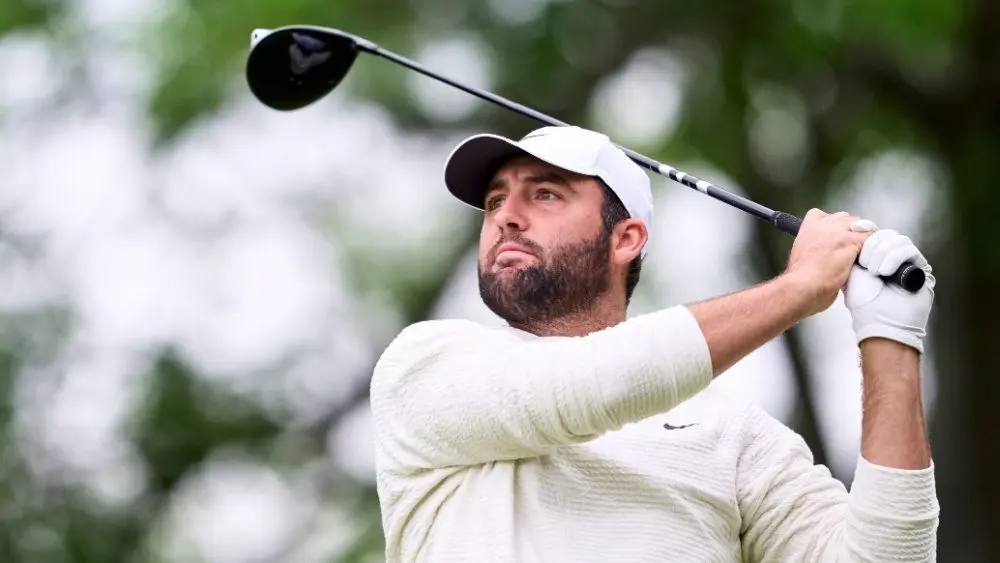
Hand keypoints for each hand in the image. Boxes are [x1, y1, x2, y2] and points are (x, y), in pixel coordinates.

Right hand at [783, 209, 874, 315]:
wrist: (803, 286)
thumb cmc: (800, 279)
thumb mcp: (800, 256)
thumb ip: (814, 248)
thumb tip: (825, 254)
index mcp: (807, 228)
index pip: (823, 215)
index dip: (832, 224)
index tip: (834, 236)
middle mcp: (823, 225)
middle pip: (845, 218)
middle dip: (850, 231)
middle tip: (849, 249)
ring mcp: (838, 232)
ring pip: (861, 226)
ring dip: (862, 238)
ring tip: (858, 255)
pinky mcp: (852, 242)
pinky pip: (871, 238)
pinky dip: (871, 248)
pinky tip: (865, 260)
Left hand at [844, 229, 934, 352]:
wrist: (880, 322)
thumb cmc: (864, 304)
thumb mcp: (852, 273)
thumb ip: (854, 252)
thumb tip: (854, 229)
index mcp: (876, 257)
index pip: (874, 233)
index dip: (865, 230)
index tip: (855, 228)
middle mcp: (893, 258)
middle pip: (886, 234)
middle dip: (872, 245)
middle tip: (865, 263)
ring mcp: (908, 262)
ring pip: (897, 240)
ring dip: (883, 253)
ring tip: (875, 272)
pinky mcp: (921, 268)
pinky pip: (909, 249)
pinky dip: (894, 257)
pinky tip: (885, 272)